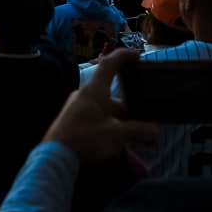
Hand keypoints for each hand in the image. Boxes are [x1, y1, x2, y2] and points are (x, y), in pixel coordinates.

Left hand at [43, 49, 156, 163]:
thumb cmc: (87, 137)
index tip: (139, 55)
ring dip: (122, 128)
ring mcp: (79, 109)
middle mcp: (86, 95)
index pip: (109, 64)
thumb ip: (138, 130)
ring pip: (108, 114)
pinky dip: (110, 133)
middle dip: (132, 115)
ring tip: (133, 145)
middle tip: (147, 128)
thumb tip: (155, 129)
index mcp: (95, 90)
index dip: (124, 56)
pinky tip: (115, 152)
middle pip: (115, 99)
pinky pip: (99, 123)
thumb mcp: (117, 134)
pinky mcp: (75, 122)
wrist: (56, 155)